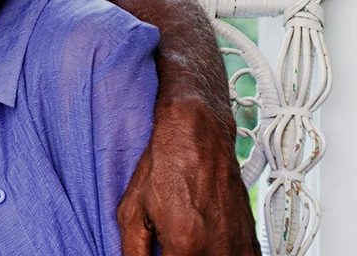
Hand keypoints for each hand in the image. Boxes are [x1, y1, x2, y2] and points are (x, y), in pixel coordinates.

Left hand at [118, 97, 260, 255]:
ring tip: (185, 244)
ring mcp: (238, 246)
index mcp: (186, 243)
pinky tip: (204, 247)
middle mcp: (217, 248)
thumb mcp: (132, 211)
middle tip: (167, 248)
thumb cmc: (165, 167)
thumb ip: (132, 251)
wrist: (198, 139)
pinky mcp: (250, 242)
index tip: (158, 255)